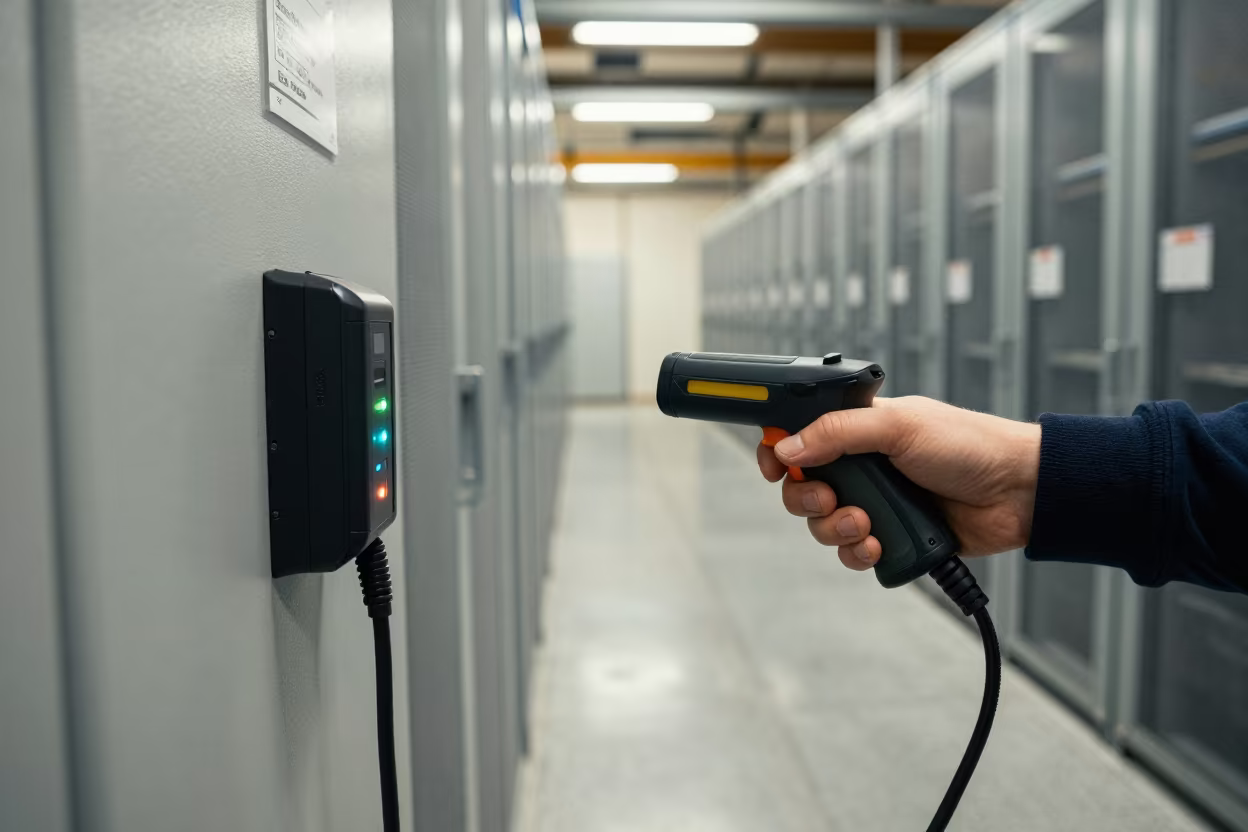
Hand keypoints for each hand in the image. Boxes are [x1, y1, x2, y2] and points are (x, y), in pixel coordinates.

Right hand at [756, 396, 1040, 572]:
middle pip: (802, 486)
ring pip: (823, 525)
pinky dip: (859, 552)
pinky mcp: (893, 537)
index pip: (800, 437)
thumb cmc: (970, 445)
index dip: (779, 451)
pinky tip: (880, 544)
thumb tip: (789, 445)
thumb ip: (839, 431)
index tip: (774, 466)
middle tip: (832, 498)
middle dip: (808, 497)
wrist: (1019, 493)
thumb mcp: (899, 427)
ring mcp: (876, 503)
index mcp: (858, 430)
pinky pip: (854, 554)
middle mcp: (862, 467)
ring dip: (836, 529)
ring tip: (867, 524)